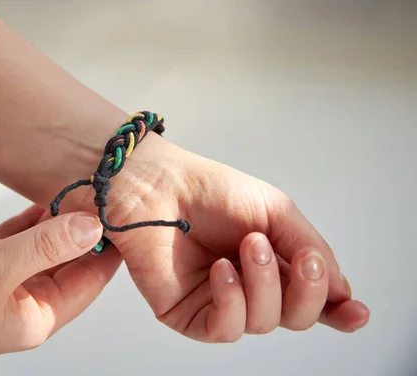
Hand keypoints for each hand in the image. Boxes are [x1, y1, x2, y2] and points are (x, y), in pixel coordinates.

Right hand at [0, 206, 121, 374]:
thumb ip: (47, 246)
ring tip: (76, 188)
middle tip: (101, 191)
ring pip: (44, 247)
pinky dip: (30, 222)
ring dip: (57, 222)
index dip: (109, 246)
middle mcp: (27, 300)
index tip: (123, 212)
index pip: (90, 279)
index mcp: (38, 315)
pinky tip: (43, 200)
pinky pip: (18, 241)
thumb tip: (93, 226)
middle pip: (69, 261)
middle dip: (84, 229)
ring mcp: (5, 283)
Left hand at [95, 133, 368, 341]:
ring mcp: (220, 302)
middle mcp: (249, 287)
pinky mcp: (189, 315)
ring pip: (264, 322)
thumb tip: (341, 291)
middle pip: (296, 316)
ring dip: (263, 284)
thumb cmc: (210, 191)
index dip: (336, 309)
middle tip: (286, 253)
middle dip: (303, 290)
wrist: (159, 187)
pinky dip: (232, 300)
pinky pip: (225, 329)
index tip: (356, 312)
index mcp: (273, 262)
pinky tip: (221, 270)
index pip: (310, 298)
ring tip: (245, 247)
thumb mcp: (275, 211)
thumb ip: (308, 247)